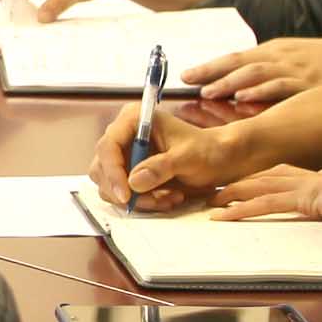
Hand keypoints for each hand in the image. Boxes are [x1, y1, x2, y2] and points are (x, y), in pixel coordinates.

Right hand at [88, 105, 256, 212]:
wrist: (220, 161)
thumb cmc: (207, 150)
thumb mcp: (188, 156)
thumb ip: (161, 167)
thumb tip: (134, 181)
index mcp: (134, 119)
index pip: (108, 145)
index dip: (113, 171)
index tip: (126, 194)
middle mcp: (124, 136)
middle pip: (102, 168)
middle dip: (124, 190)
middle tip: (153, 200)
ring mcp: (125, 156)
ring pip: (110, 186)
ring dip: (137, 199)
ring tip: (167, 198)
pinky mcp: (130, 174)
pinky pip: (124, 195)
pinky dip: (143, 202)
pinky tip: (167, 198)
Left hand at [185, 37, 321, 108]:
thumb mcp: (301, 61)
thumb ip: (274, 73)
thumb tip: (245, 92)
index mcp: (278, 51)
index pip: (237, 57)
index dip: (211, 66)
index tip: (186, 74)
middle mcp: (283, 57)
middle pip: (240, 62)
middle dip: (211, 71)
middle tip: (186, 80)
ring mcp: (297, 69)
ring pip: (257, 72)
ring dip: (230, 82)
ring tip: (207, 92)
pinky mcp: (312, 83)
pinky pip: (283, 86)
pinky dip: (262, 91)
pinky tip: (244, 98)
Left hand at [214, 165, 321, 225]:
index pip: (285, 175)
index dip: (261, 178)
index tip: (242, 183)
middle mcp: (313, 178)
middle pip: (267, 177)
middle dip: (240, 181)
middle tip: (215, 189)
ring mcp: (309, 185)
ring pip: (261, 187)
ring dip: (234, 193)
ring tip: (211, 202)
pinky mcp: (308, 198)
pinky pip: (268, 204)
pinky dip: (244, 209)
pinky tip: (225, 215)